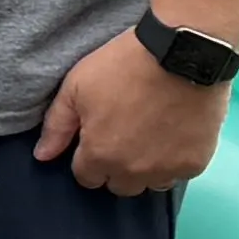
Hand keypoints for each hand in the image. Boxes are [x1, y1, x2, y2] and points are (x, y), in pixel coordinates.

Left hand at [37, 30, 229, 196]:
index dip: (89, 158)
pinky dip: (175, 160)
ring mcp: (167, 169)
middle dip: (117, 167)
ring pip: (151, 184)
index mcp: (100, 156)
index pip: (87, 177)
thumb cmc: (123, 65)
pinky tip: (175, 134)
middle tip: (125, 136)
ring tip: (151, 138)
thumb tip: (42, 156)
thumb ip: (57, 126)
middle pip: (119, 186)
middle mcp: (133, 172)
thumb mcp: (76, 87)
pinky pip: (180, 173)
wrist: (181, 52)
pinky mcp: (196, 162)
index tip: (99, 137)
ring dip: (147, 169)